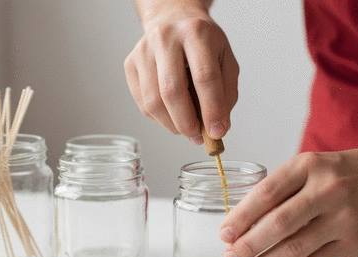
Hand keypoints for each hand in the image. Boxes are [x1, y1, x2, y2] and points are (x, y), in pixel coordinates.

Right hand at [124, 2, 238, 143]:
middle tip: (197, 136)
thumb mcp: (226, 61)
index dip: (211, 110)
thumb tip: (217, 129)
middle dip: (187, 123)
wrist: (173, 19)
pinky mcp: (130, 65)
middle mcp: (165, 38)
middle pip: (172, 91)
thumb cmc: (202, 43)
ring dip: (172, 125)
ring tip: (186, 128)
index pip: (204, 77)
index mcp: (196, 33)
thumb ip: (226, 95)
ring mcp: (143, 51)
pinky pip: (143, 104)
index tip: (216, 132)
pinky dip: (159, 119)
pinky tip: (171, 115)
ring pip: (153, 102)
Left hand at [219, 149, 357, 256]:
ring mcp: (344, 219)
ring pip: (295, 249)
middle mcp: (327, 190)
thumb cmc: (334, 175)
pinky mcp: (356, 245)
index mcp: (307, 166)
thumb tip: (240, 228)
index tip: (224, 234)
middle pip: (279, 224)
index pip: (266, 193)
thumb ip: (277, 193)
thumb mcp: (305, 170)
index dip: (241, 217)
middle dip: (249, 246)